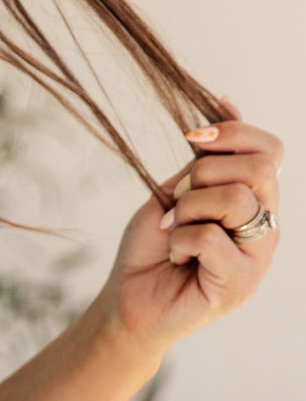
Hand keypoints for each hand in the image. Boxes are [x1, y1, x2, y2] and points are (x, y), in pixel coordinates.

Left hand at [94, 96, 281, 366]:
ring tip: (173, 229)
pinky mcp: (240, 285)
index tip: (191, 140)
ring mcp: (259, 258)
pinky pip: (213, 237)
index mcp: (257, 201)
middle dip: (206, 173)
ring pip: (237, 199)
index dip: (234, 134)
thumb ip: (207, 157)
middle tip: (178, 199)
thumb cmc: (152, 247)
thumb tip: (225, 100)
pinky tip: (176, 256)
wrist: (128, 300)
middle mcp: (267, 227)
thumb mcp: (178, 190)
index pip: (271, 150)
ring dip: (189, 208)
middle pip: (260, 169)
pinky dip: (181, 240)